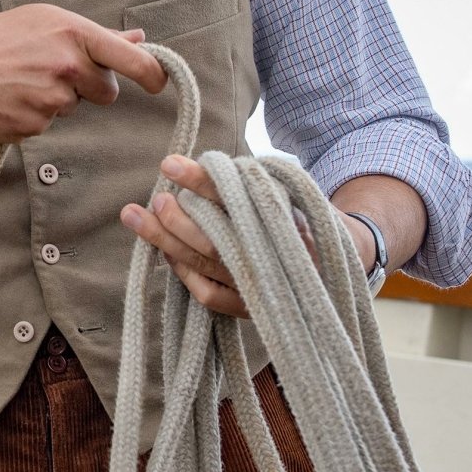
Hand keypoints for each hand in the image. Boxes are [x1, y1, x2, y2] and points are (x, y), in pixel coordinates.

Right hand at [0, 4, 168, 142]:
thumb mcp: (42, 22)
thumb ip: (94, 35)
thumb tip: (138, 37)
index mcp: (72, 32)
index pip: (132, 59)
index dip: (153, 74)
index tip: (159, 82)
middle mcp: (68, 64)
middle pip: (106, 91)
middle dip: (89, 88)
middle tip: (51, 73)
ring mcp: (52, 98)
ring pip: (74, 107)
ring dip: (56, 99)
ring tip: (21, 81)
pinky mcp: (36, 124)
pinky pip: (49, 124)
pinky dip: (34, 115)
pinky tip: (10, 98)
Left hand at [121, 156, 376, 317]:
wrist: (334, 261)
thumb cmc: (294, 214)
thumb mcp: (280, 186)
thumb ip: (241, 181)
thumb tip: (187, 170)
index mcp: (282, 216)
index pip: (234, 196)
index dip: (200, 180)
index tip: (168, 163)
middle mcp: (271, 252)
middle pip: (212, 238)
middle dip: (176, 218)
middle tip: (156, 198)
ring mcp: (260, 284)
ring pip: (204, 264)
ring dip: (165, 241)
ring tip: (137, 217)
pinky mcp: (252, 307)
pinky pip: (209, 295)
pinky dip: (184, 273)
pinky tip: (168, 253)